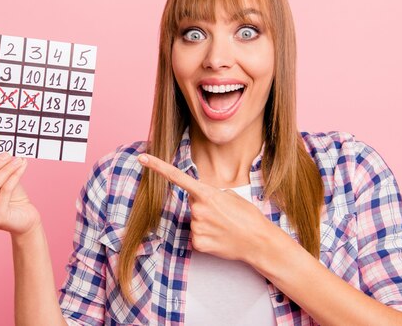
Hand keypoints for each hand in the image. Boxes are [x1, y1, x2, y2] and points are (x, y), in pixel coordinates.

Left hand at [138, 153, 281, 264]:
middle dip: (204, 207)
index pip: (177, 177)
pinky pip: (197, 236)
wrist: (259, 242)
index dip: (158, 167)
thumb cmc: (248, 217)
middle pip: (192, 203)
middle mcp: (198, 209)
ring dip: (207, 223)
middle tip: (223, 215)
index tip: (142, 158)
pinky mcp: (198, 243)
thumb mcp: (232, 196)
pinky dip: (207, 238)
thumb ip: (212, 194)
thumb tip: (201, 200)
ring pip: (195, 221)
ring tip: (225, 227)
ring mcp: (197, 227)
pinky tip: (220, 238)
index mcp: (207, 193)